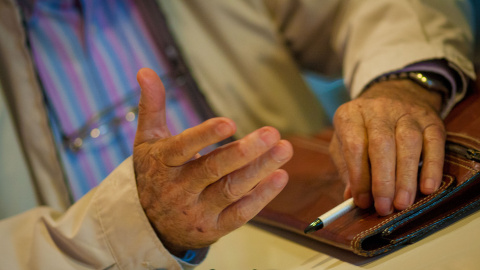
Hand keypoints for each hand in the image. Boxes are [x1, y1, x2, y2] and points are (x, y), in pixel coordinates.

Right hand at [133, 68, 292, 255]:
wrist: (148, 224)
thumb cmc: (153, 174)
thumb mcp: (147, 142)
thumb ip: (152, 106)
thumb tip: (145, 70)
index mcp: (162, 163)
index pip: (182, 148)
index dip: (205, 136)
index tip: (229, 123)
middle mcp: (179, 189)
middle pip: (213, 170)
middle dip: (244, 153)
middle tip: (272, 133)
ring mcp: (196, 211)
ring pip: (231, 190)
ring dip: (260, 170)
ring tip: (284, 149)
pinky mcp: (213, 228)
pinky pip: (239, 214)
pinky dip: (260, 197)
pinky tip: (279, 177)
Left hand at [329, 79, 444, 215]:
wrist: (393, 95)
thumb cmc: (363, 129)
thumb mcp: (344, 142)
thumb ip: (346, 169)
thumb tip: (352, 196)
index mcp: (351, 115)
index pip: (354, 146)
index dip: (359, 176)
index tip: (362, 201)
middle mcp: (378, 109)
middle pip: (382, 144)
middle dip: (383, 180)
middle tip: (384, 207)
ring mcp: (406, 112)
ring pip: (408, 143)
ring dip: (406, 177)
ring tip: (402, 203)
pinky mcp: (430, 120)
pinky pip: (434, 143)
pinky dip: (432, 167)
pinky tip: (427, 188)